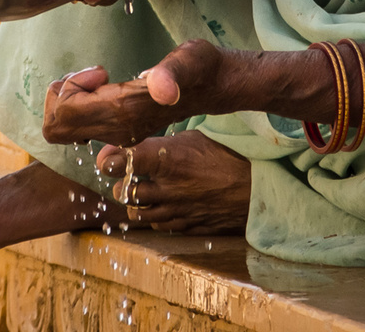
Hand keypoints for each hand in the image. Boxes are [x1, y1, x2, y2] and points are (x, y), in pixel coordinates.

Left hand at [41, 40, 226, 146]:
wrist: (214, 86)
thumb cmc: (199, 68)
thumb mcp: (188, 61)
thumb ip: (171, 73)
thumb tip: (162, 90)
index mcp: (125, 115)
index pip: (66, 115)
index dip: (70, 88)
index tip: (100, 71)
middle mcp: (118, 132)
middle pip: (56, 127)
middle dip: (63, 95)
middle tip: (91, 73)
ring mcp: (117, 136)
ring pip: (63, 128)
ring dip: (70, 97)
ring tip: (97, 77)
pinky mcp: (118, 133)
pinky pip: (76, 127)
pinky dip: (77, 103)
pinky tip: (101, 86)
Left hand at [97, 132, 250, 233]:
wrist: (257, 187)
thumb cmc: (226, 155)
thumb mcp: (193, 138)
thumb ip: (161, 143)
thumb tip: (136, 142)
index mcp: (167, 159)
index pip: (124, 161)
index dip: (110, 160)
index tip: (107, 160)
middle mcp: (167, 188)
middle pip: (125, 192)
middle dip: (121, 185)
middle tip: (124, 177)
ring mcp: (176, 211)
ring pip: (139, 214)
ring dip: (135, 204)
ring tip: (140, 194)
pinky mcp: (186, 226)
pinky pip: (160, 226)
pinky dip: (155, 218)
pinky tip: (160, 207)